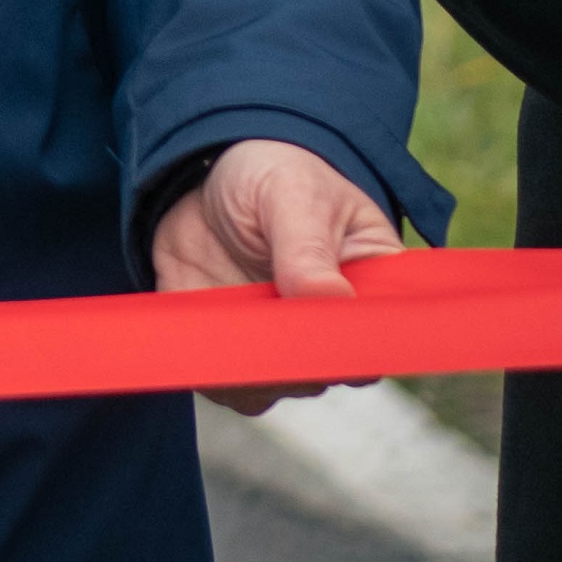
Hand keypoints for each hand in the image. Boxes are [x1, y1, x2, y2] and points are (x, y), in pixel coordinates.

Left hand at [148, 141, 411, 412]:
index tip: (311, 330)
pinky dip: (200, 366)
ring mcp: (277, 339)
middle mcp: (326, 327)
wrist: (213, 173)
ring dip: (237, 372)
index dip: (347, 346)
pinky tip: (187, 336)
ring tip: (216, 325)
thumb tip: (327, 298)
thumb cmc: (275, 174)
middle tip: (251, 324)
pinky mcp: (227, 341)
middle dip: (282, 361)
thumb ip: (307, 247)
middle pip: (317, 374)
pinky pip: (216, 378)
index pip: (373, 339)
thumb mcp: (293, 195)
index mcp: (368, 287)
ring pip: (265, 388)